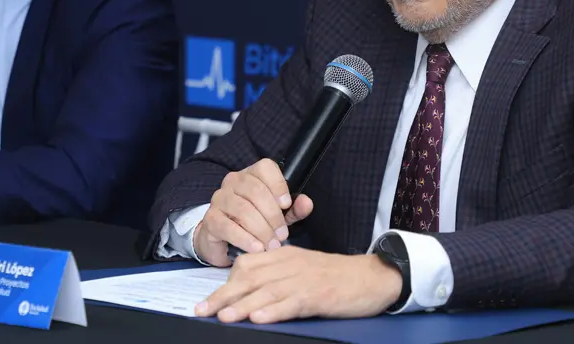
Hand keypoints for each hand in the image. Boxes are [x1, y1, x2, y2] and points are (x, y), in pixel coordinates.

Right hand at [193, 159, 313, 266]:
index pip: (265, 167)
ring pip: (243, 209)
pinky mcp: (211, 219)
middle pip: (255, 189)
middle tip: (282, 235)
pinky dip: (245, 239)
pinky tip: (256, 248)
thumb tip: (306, 202)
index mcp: (251, 175)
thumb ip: (294, 209)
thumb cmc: (254, 223)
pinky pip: (228, 226)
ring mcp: (219, 199)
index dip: (278, 184)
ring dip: (261, 229)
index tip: (286, 205)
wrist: (224, 241)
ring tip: (271, 244)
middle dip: (273, 215)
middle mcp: (233, 182)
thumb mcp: (278, 215)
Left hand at [195, 246, 401, 323]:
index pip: (248, 264)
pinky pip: (291, 302)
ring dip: (242, 304)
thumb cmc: (335, 276)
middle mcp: (290, 264)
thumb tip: (250, 291)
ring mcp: (303, 279)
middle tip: (203, 310)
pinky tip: (259, 318)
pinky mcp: (318, 295)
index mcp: (285, 255)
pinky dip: (274, 311)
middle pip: (250, 278)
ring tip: (224, 317)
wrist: (371, 277)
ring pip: (267, 291)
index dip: (226, 282)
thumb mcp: (303, 267)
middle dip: (224, 295)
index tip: (209, 299)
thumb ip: (278, 273)